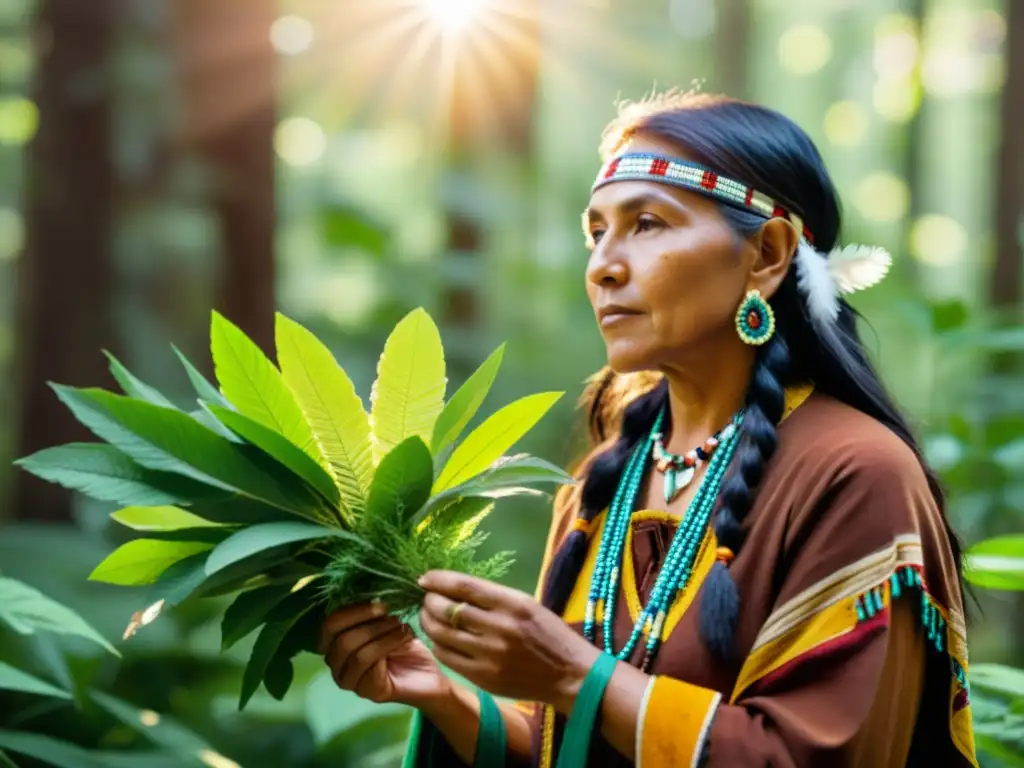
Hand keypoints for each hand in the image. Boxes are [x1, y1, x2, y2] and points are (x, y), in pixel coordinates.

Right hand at [320, 602, 451, 706]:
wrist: (430, 673)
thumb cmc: (404, 643)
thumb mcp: (384, 621)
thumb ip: (369, 609)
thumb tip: (367, 583)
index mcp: (334, 646)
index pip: (328, 627)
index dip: (349, 611)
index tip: (376, 602)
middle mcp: (337, 666)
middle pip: (340, 640)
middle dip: (367, 622)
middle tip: (390, 612)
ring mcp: (351, 682)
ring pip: (357, 653)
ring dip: (381, 633)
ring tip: (401, 625)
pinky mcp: (369, 691)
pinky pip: (372, 665)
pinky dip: (389, 644)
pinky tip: (406, 637)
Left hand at [418, 571, 601, 713]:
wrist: (570, 675)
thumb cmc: (549, 634)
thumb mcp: (527, 604)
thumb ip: (493, 597)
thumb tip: (454, 587)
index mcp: (512, 604)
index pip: (464, 586)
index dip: (439, 580)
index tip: (424, 577)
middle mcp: (499, 629)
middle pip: (447, 609)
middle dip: (429, 600)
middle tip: (427, 598)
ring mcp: (490, 656)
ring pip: (441, 634)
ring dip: (428, 622)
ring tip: (428, 616)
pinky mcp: (483, 678)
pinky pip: (447, 658)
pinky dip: (437, 644)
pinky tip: (439, 638)